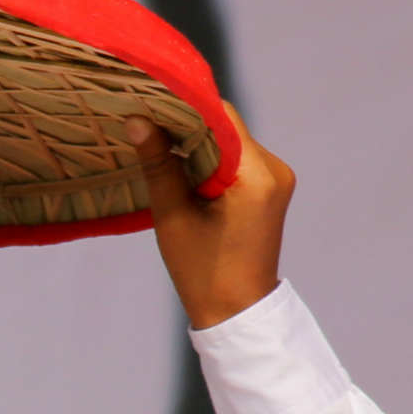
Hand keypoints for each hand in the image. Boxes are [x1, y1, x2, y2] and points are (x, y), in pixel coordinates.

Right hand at [134, 117, 294, 331]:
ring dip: (197, 144)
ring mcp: (276, 179)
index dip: (185, 105)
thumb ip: (158, 164)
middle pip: (227, 128)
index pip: (221, 118)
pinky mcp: (270, 189)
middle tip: (146, 120)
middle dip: (188, 125)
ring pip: (230, 143)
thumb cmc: (203, 271)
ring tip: (159, 142)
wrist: (238, 312)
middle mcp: (275, 170)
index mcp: (257, 176)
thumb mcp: (173, 216)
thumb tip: (137, 120)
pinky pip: (237, 161)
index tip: (150, 101)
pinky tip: (181, 166)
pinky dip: (210, 160)